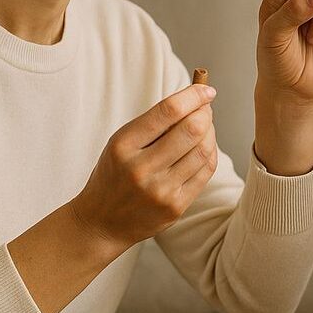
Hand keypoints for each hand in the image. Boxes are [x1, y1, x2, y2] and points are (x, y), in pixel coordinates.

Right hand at [70, 84, 217, 249]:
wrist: (101, 222)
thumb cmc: (115, 174)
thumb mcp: (121, 143)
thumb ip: (154, 123)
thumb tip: (196, 99)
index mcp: (123, 145)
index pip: (168, 111)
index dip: (193, 96)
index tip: (206, 89)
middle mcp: (140, 168)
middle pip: (191, 129)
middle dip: (205, 113)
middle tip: (206, 108)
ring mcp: (159, 190)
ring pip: (203, 150)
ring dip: (210, 133)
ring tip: (205, 128)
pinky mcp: (175, 207)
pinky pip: (205, 172)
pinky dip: (210, 153)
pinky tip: (204, 147)